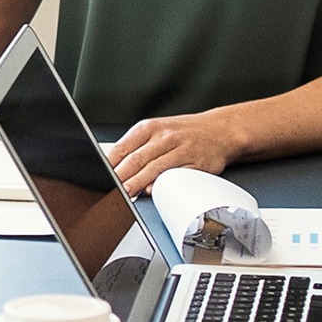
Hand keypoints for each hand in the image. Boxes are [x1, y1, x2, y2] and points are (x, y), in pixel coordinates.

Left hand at [107, 106, 245, 191]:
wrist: (221, 130)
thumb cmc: (184, 133)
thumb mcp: (157, 130)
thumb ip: (136, 147)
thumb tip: (113, 167)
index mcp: (150, 128)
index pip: (123, 147)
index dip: (110, 164)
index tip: (100, 177)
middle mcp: (165, 136)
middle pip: (136, 159)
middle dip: (121, 176)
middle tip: (110, 189)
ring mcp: (181, 149)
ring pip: (154, 167)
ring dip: (138, 182)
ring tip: (126, 194)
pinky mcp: (196, 163)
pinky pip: (177, 175)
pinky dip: (164, 184)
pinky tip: (153, 190)